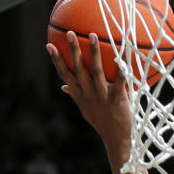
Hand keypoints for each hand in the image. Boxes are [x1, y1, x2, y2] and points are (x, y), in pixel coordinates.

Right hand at [48, 32, 132, 161]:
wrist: (116, 140)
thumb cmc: (102, 123)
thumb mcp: (85, 110)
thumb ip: (75, 96)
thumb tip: (63, 87)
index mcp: (80, 96)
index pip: (65, 75)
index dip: (57, 60)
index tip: (49, 45)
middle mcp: (89, 95)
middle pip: (78, 70)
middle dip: (73, 51)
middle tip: (69, 33)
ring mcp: (102, 97)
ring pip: (96, 72)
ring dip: (94, 53)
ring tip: (92, 36)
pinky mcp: (117, 99)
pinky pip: (120, 80)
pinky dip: (122, 67)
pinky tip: (124, 53)